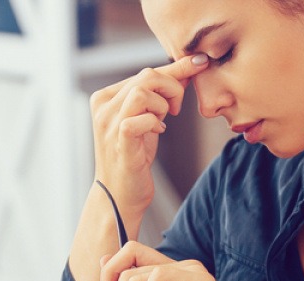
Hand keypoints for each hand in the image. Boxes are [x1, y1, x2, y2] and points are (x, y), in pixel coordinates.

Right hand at [90, 54, 208, 215]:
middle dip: (172, 89)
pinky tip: (157, 132)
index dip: (175, 69)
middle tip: (176, 110)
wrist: (120, 195)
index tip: (200, 62)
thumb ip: (161, 94)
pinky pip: (141, 118)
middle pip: (146, 76)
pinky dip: (155, 122)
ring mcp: (108, 123)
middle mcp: (102, 107)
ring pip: (143, 91)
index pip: (144, 72)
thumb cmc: (134, 156)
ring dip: (163, 105)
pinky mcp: (119, 140)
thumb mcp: (148, 118)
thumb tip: (188, 69)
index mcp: (105, 97)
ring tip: (163, 121)